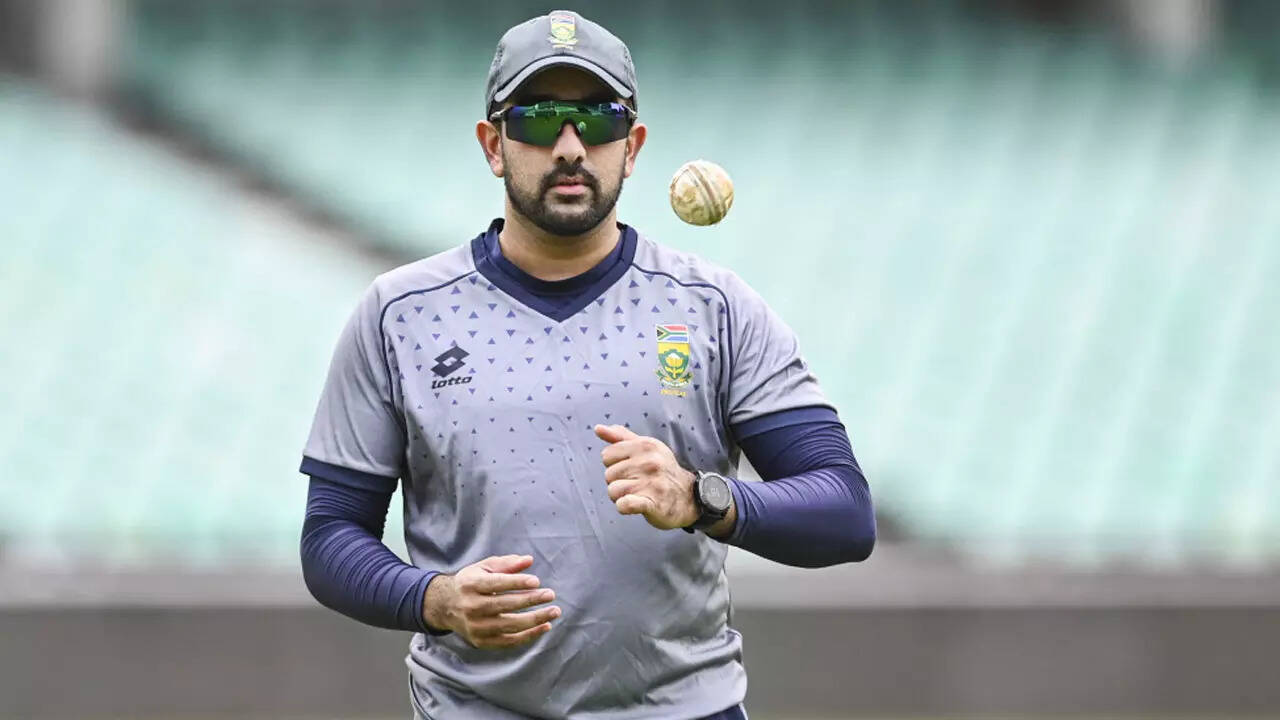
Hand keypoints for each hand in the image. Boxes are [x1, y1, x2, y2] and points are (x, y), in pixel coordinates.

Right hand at [423, 554, 559, 648]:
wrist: (445, 606)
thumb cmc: (470, 583)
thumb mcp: (483, 567)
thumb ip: (506, 564)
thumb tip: (529, 561)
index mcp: (471, 585)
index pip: (496, 584)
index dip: (517, 583)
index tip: (537, 581)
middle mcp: (471, 607)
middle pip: (504, 605)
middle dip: (530, 600)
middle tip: (550, 594)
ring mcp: (476, 626)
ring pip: (509, 625)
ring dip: (535, 619)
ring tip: (554, 612)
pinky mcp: (481, 641)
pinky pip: (509, 641)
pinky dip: (529, 635)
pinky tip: (544, 626)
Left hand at [594, 424, 698, 529]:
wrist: (689, 496)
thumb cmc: (662, 470)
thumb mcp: (645, 448)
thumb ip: (620, 437)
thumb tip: (597, 428)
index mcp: (645, 445)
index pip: (607, 455)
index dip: (615, 464)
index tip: (630, 469)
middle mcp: (649, 462)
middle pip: (608, 474)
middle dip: (617, 482)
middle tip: (636, 484)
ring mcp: (652, 483)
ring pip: (613, 491)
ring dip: (620, 496)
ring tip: (637, 494)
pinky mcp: (653, 503)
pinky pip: (624, 504)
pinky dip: (624, 506)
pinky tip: (633, 504)